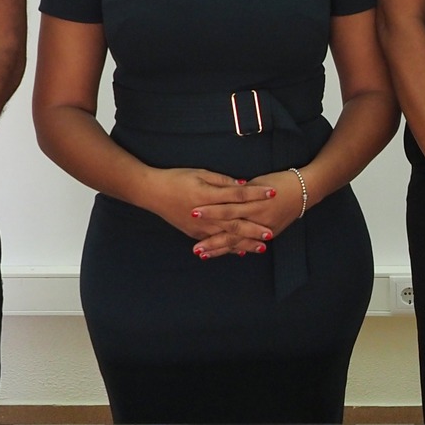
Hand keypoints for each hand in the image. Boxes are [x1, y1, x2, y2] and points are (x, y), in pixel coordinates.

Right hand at [144, 167, 277, 260]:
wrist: (152, 192)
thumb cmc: (177, 178)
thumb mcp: (200, 173)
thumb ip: (222, 181)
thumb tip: (242, 186)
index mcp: (208, 195)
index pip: (238, 195)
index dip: (256, 194)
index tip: (272, 193)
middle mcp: (205, 214)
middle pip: (234, 222)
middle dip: (254, 229)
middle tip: (271, 233)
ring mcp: (199, 227)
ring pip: (226, 237)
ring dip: (245, 243)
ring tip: (261, 247)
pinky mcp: (194, 233)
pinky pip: (214, 243)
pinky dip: (228, 248)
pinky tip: (240, 251)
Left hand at [190, 170, 306, 257]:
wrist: (305, 189)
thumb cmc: (280, 180)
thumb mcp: (257, 181)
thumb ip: (238, 191)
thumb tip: (221, 194)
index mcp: (253, 201)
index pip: (227, 207)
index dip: (210, 211)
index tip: (193, 214)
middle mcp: (258, 216)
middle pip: (231, 230)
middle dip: (213, 241)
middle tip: (195, 249)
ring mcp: (265, 227)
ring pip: (239, 240)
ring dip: (221, 249)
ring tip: (203, 255)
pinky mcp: (272, 232)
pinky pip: (250, 242)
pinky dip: (237, 248)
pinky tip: (223, 254)